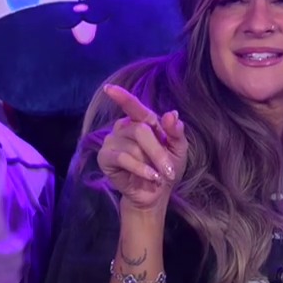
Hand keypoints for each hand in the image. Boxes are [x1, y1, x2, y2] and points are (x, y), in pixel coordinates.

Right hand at [97, 84, 188, 213]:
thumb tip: (171, 114)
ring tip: (158, 176)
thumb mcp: (178, 149)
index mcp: (142, 121)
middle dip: (158, 152)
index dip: (123, 97)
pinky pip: (123, 158)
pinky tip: (150, 177)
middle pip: (141, 130)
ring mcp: (112, 142)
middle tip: (169, 170)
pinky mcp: (105, 158)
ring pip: (133, 146)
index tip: (109, 89)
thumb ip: (176, 132)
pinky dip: (140, 169)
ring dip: (151, 164)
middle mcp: (124, 128)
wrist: (156, 193)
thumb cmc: (166, 167)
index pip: (134, 107)